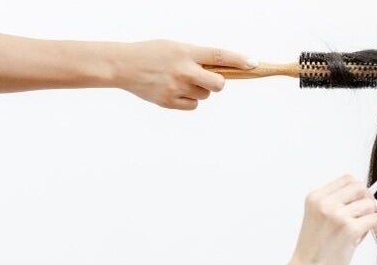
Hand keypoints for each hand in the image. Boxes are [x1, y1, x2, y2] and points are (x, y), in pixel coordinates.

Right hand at [112, 40, 254, 109]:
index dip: (239, 60)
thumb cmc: (151, 54)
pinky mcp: (170, 102)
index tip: (254, 64)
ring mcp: (177, 88)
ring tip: (180, 81)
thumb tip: (222, 69)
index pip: (219, 56)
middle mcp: (183, 70)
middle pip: (218, 84)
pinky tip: (174, 91)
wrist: (122, 66)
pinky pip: (193, 105)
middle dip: (218, 83)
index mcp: (186, 52)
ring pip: (205, 95)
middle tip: (210, 79)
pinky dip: (189, 100)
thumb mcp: (175, 47)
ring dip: (199, 90)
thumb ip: (197, 57)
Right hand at [286, 175, 376, 264]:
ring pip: (369, 204)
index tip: (362, 203)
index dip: (359, 190)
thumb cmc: (315, 251)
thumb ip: (337, 205)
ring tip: (366, 230)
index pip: (347, 179)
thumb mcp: (319, 219)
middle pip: (360, 187)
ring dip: (372, 216)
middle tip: (369, 215)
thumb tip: (367, 198)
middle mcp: (325, 202)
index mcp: (315, 197)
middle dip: (368, 200)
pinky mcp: (349, 229)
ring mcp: (337, 215)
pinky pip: (375, 219)